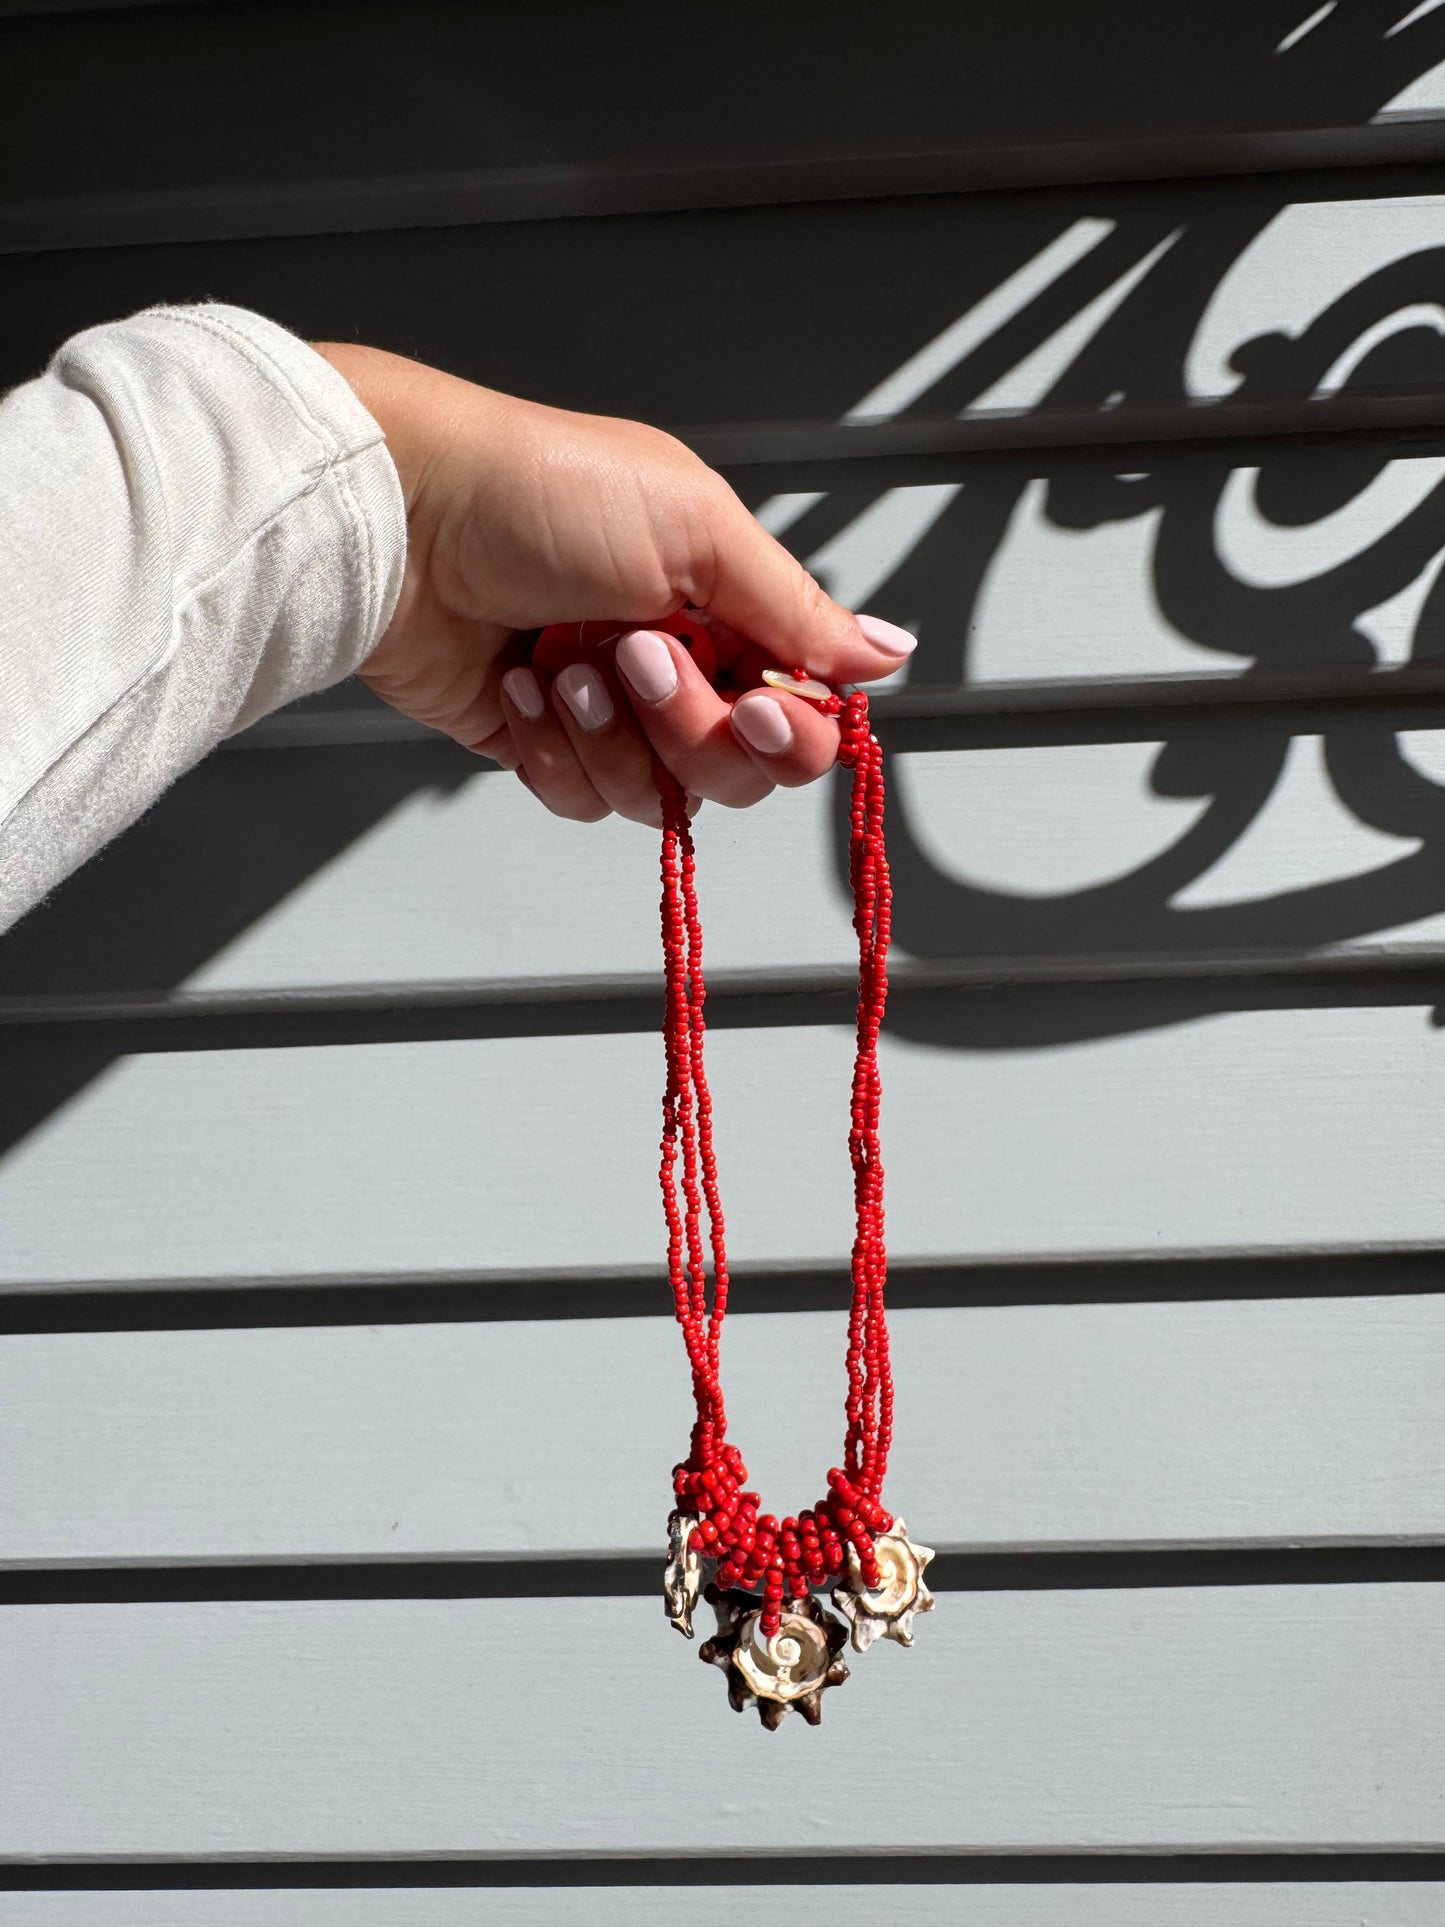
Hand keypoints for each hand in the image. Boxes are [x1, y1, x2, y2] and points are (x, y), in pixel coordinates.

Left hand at [310, 341, 915, 824]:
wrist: (400, 515)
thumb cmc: (539, 490)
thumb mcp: (695, 530)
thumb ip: (796, 610)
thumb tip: (891, 655)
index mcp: (723, 602)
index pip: (799, 711)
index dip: (790, 730)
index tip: (760, 707)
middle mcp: (672, 660)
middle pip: (734, 768)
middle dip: (685, 727)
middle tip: (631, 654)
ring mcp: (603, 708)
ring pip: (653, 794)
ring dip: (609, 736)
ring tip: (558, 663)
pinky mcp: (536, 744)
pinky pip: (577, 798)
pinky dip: (548, 750)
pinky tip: (517, 685)